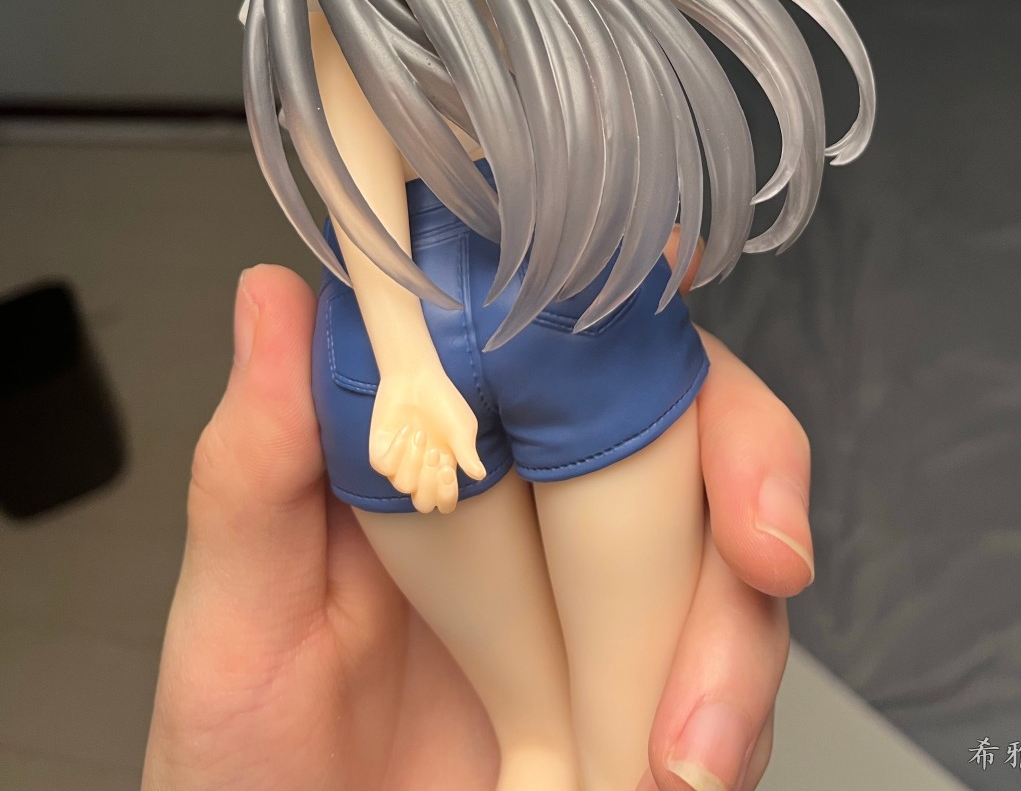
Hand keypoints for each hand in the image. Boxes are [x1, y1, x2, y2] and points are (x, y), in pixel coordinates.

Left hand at [144, 264, 812, 790]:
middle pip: (690, 422)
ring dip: (739, 635)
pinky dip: (734, 713)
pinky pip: (730, 670)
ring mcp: (597, 592)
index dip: (641, 304)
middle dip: (752, 472)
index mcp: (455, 442)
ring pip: (731, 548)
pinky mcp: (637, 683)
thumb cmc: (248, 755)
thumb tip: (270, 298)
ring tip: (685, 752)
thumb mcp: (237, 614)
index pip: (565, 329)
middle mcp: (541, 496)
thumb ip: (255, 468)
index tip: (681, 297)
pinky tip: (686, 767)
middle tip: (763, 556)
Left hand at [368, 367, 486, 512]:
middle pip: (422, 503)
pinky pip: (384, 466)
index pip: (444, 502)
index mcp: (443, 469)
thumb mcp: (461, 426)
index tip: (449, 469)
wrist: (415, 376)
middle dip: (429, 484)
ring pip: (403, 485)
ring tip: (421, 433)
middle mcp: (420, 471)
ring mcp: (399, 463)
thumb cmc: (443, 401)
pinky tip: (406, 429)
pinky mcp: (380, 452)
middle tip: (435, 454)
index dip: (447, 496)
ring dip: (413, 460)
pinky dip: (397, 449)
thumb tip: (479, 475)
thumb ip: (467, 452)